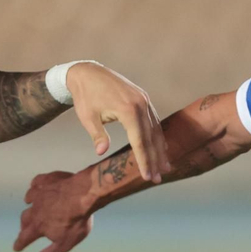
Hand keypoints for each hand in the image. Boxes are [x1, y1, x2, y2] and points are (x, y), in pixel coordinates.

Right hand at [14, 170, 94, 251]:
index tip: (16, 248)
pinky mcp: (47, 180)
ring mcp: (40, 193)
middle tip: (25, 229)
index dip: (20, 244)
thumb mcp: (64, 244)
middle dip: (24, 225)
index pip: (25, 238)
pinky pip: (37, 183)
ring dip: (29, 204)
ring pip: (29, 199)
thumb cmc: (77, 221)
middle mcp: (35, 209)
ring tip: (30, 206)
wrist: (85, 193)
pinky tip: (38, 187)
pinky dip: (35, 186)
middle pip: (25, 218)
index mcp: (38, 226)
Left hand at [65, 63, 167, 182]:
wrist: (87, 73)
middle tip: (158, 179)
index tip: (147, 177)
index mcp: (128, 110)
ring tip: (165, 167)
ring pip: (156, 129)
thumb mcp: (88, 117)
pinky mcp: (143, 98)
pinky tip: (161, 147)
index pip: (139, 141)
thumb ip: (98, 135)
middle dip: (155, 160)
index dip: (143, 161)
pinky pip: (154, 120)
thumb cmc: (85, 97)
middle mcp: (141, 105)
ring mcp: (144, 100)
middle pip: (151, 138)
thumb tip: (101, 152)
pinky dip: (158, 135)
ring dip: (160, 149)